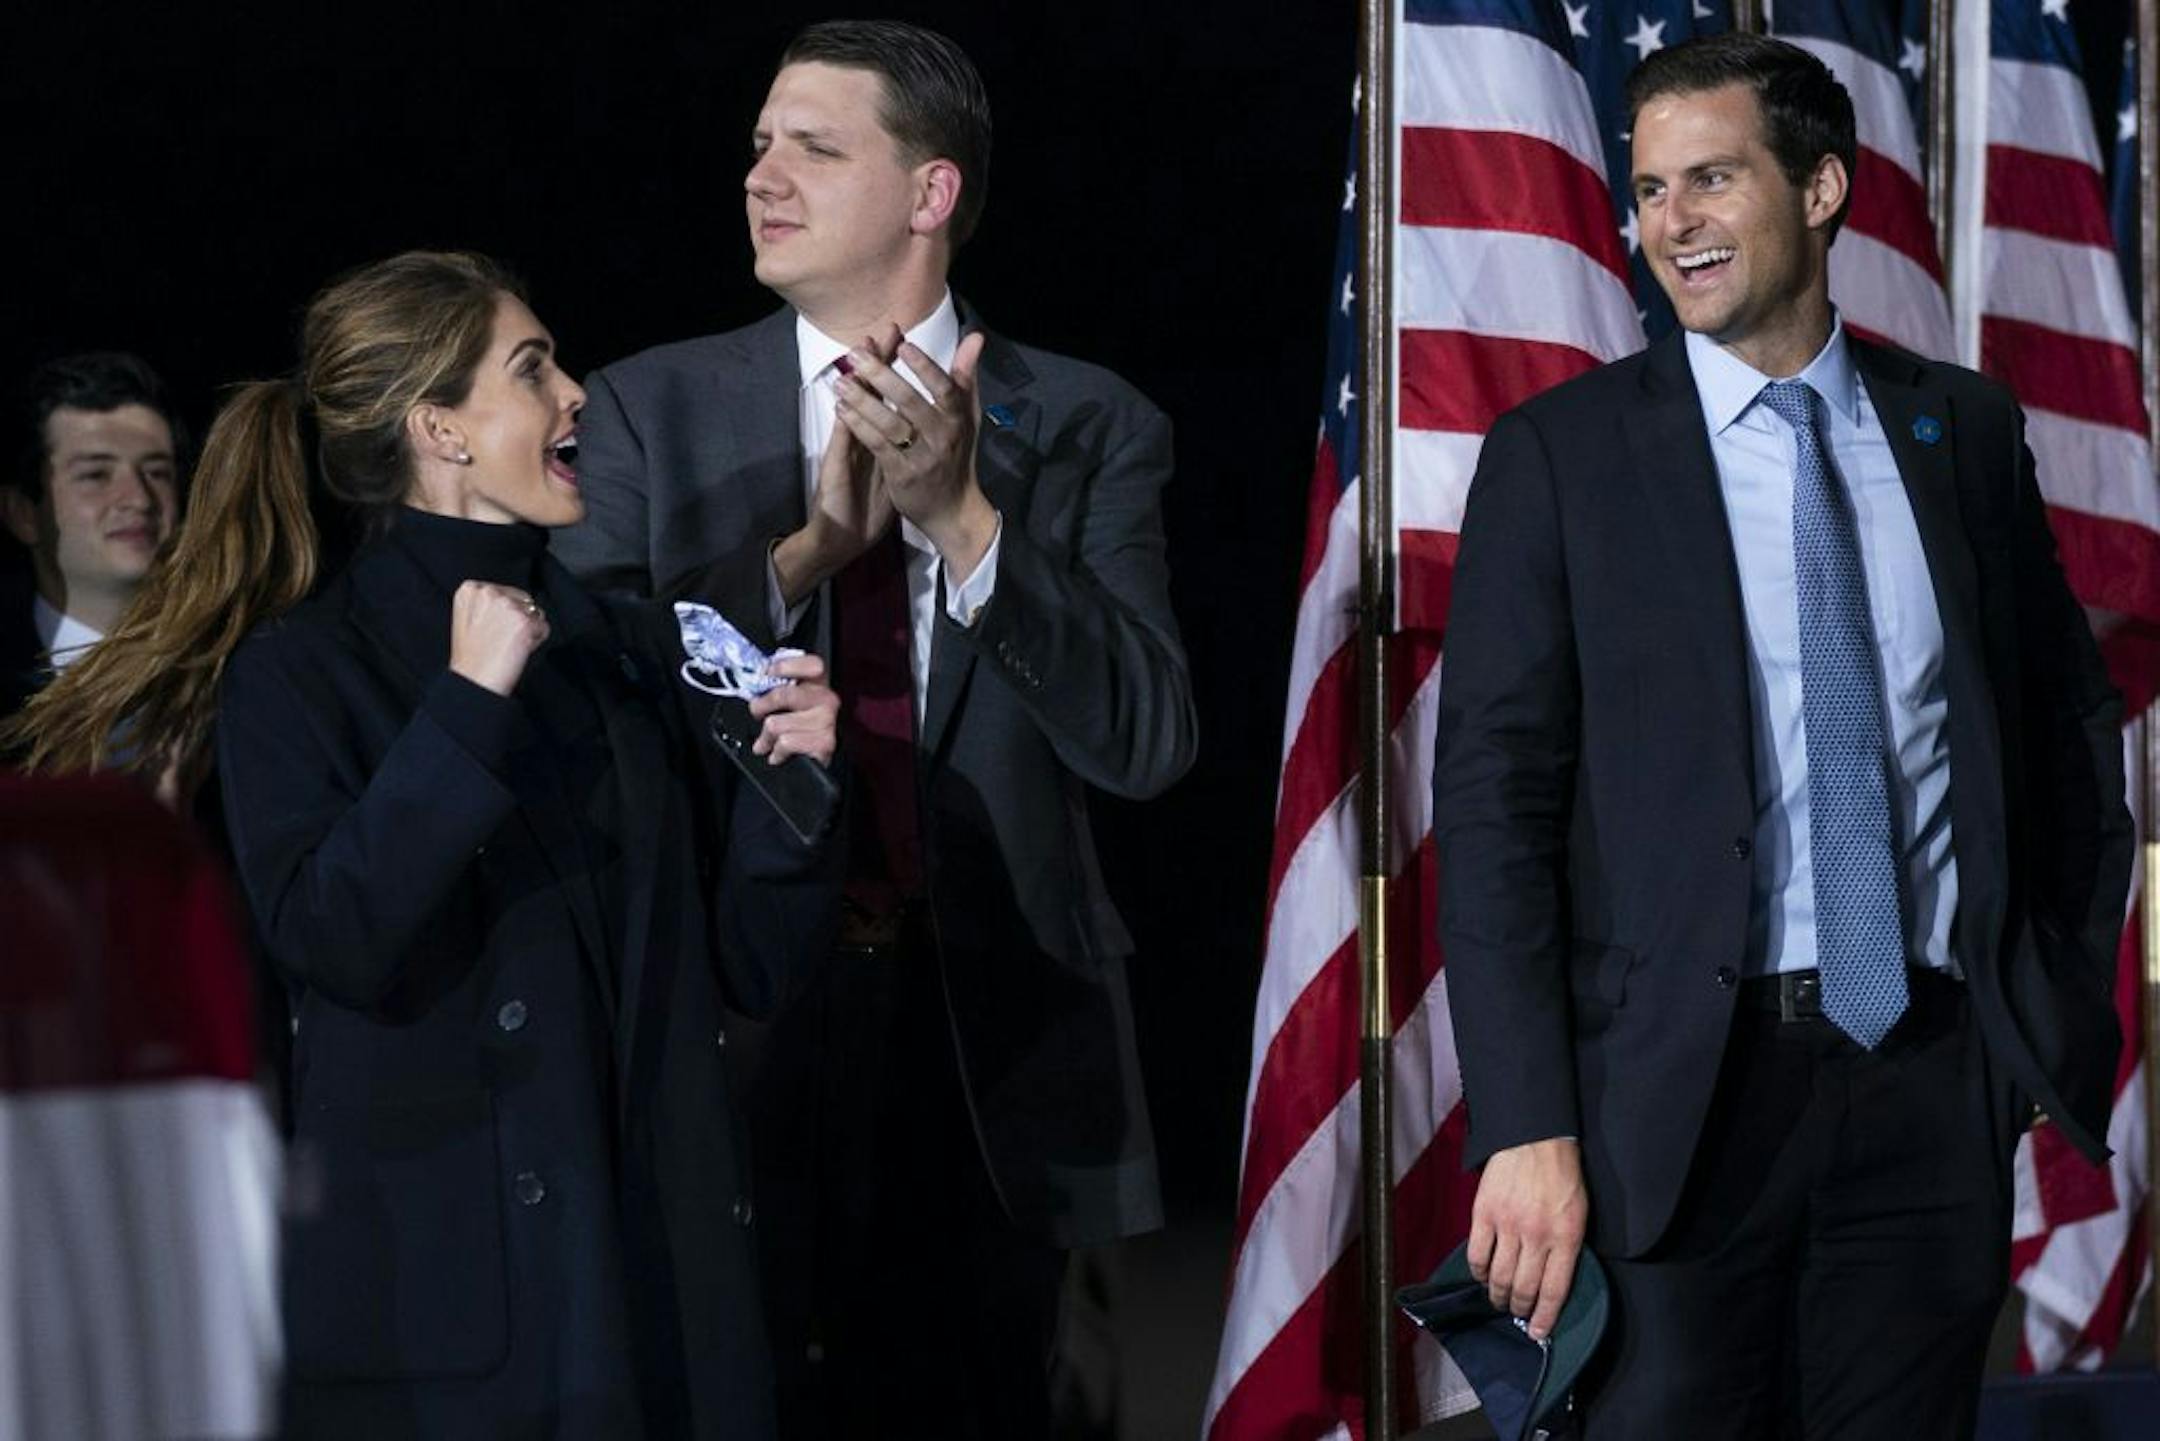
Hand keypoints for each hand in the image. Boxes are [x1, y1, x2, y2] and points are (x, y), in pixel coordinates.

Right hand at [448, 581, 548, 696]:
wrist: (473, 680)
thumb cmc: (472, 657)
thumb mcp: (469, 618)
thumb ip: (488, 603)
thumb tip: (514, 599)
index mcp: (470, 589)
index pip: (506, 592)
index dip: (505, 614)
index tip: (494, 629)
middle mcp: (489, 592)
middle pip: (523, 600)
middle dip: (518, 620)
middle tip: (500, 641)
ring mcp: (508, 606)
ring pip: (535, 614)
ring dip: (528, 631)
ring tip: (506, 646)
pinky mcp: (525, 621)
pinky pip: (544, 628)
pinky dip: (537, 641)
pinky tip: (517, 650)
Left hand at [748, 653, 838, 764]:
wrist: (814, 762)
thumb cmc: (799, 730)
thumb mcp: (789, 704)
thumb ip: (776, 688)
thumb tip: (756, 684)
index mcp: (818, 684)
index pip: (812, 665)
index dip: (787, 666)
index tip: (767, 673)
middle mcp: (826, 699)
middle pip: (783, 695)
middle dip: (761, 706)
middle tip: (757, 712)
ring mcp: (826, 720)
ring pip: (777, 724)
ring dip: (766, 737)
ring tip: (767, 742)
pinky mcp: (824, 742)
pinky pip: (786, 743)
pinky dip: (777, 752)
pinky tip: (778, 753)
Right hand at [771, 331, 904, 603]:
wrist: (846, 531)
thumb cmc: (871, 499)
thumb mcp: (896, 467)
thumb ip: (909, 439)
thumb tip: (927, 417)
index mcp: (879, 432)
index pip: (887, 393)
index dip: (893, 366)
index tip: (903, 337)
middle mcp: (861, 434)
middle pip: (870, 392)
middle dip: (877, 362)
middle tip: (883, 330)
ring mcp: (847, 446)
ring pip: (853, 408)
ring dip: (857, 382)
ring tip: (858, 351)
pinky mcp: (836, 465)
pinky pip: (843, 440)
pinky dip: (846, 421)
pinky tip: (844, 401)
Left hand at [833, 327, 997, 578]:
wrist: (952, 510)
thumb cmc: (957, 454)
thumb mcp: (967, 416)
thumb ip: (965, 377)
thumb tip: (975, 337)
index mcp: (958, 419)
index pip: (945, 389)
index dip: (925, 367)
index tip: (903, 344)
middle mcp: (943, 437)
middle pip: (911, 402)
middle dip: (881, 376)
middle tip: (856, 355)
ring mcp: (922, 458)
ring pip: (890, 424)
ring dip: (863, 401)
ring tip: (840, 381)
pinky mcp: (902, 476)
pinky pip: (878, 446)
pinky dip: (859, 426)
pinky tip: (842, 410)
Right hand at [1466, 1137, 1589, 1340]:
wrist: (1535, 1138)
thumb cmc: (1563, 1176)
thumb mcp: (1579, 1214)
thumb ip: (1567, 1246)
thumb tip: (1552, 1279)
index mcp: (1566, 1237)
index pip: (1554, 1290)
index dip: (1545, 1317)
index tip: (1537, 1332)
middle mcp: (1537, 1236)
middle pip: (1524, 1287)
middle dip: (1519, 1307)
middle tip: (1516, 1311)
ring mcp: (1508, 1225)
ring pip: (1499, 1276)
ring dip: (1497, 1294)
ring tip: (1497, 1299)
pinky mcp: (1484, 1213)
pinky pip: (1478, 1254)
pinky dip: (1478, 1271)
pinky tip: (1482, 1275)